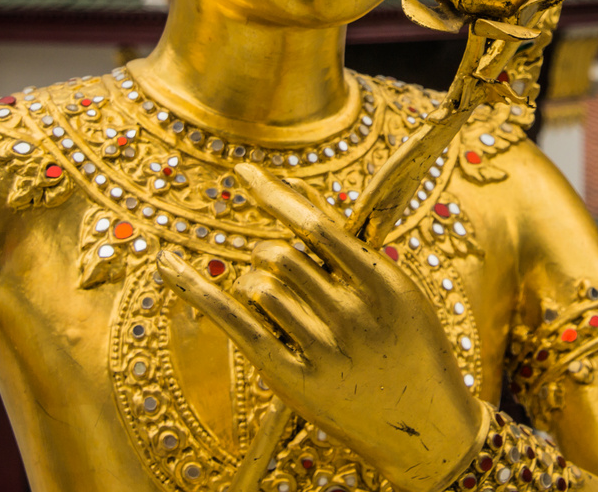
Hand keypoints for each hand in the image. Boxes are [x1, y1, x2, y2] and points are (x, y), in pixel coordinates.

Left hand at [160, 164, 484, 491]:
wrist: (427, 425)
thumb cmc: (411, 346)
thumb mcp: (398, 291)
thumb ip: (350, 249)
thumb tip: (296, 196)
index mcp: (384, 283)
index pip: (316, 226)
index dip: (274, 196)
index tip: (241, 172)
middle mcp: (353, 315)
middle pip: (279, 255)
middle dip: (270, 254)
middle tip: (284, 273)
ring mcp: (324, 350)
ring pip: (257, 287)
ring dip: (258, 286)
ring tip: (284, 308)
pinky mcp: (293, 378)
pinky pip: (236, 325)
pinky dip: (199, 291)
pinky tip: (170, 267)